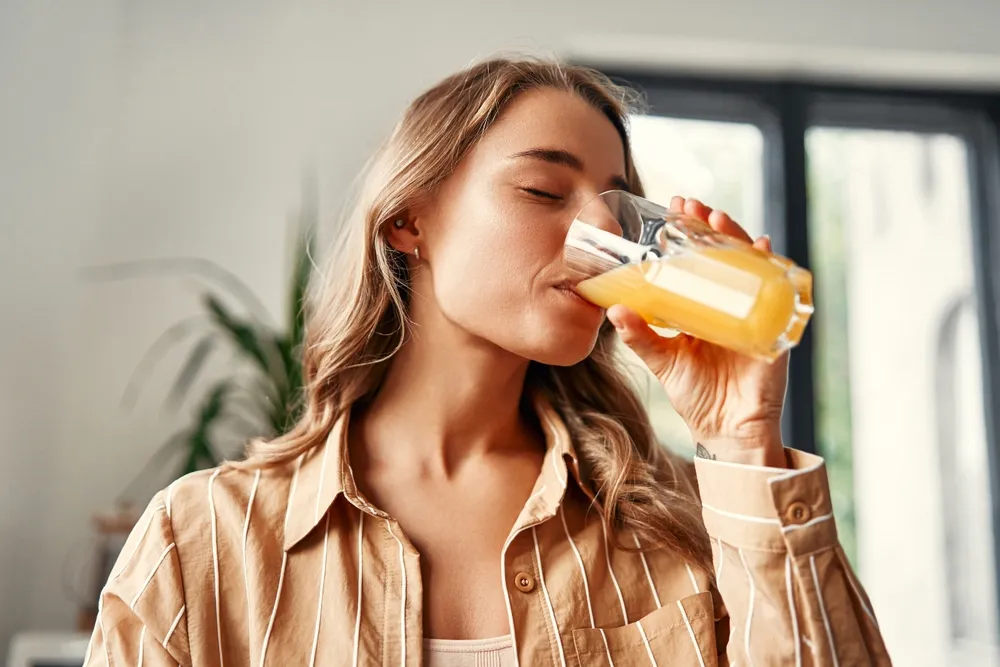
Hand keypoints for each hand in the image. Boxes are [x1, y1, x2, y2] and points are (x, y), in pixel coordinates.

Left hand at [606, 197, 788, 467]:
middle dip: (709, 227)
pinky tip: (762, 248)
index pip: (697, 260)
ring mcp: (754, 312)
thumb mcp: (664, 361)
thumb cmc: (697, 395)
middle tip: (690, 206)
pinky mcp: (773, 327)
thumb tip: (615, 309)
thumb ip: (641, 336)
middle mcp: (731, 303)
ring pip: (748, 265)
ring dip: (736, 238)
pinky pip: (776, 292)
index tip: (673, 209)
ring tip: (717, 220)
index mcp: (704, 306)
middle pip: (724, 254)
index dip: (688, 234)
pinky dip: (770, 268)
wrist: (727, 431)